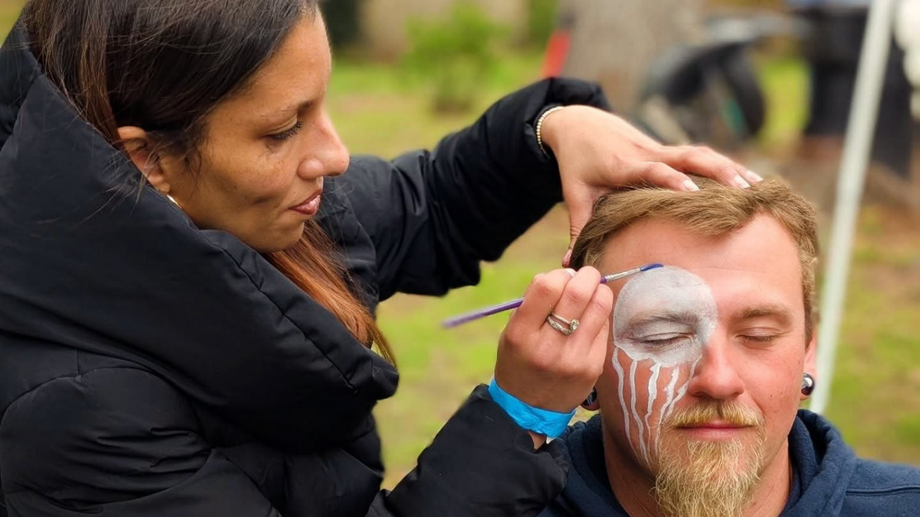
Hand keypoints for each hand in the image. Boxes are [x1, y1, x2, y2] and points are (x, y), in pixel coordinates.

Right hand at [494, 267, 612, 444]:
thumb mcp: (513, 331)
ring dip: (599, 291)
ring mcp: (574, 358)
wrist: (529, 409)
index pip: (546, 286)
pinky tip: (591, 319)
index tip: (560, 279)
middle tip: (585, 277)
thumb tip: (570, 275)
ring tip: (591, 294)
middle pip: (578, 292)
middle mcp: (548, 346)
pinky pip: (605, 326)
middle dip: (586, 275)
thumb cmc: (520, 360)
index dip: (558, 274)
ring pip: (600, 306)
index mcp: (521, 334)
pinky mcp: (593, 366)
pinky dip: (600, 315)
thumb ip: (536, 302)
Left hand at [540, 105, 761, 265]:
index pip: (653, 170)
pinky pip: (702, 156)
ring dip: (730, 168)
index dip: (672, 180)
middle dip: (717, 172)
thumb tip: (569, 267)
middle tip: (745, 191)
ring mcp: (662, 149)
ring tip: (758, 188)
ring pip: (701, 154)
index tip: (693, 193)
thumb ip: (577, 229)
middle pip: (689, 157)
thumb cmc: (577, 163)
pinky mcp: (669, 150)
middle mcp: (649, 154)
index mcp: (625, 165)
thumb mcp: (574, 194)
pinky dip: (727, 166)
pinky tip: (751, 181)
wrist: (580, 123)